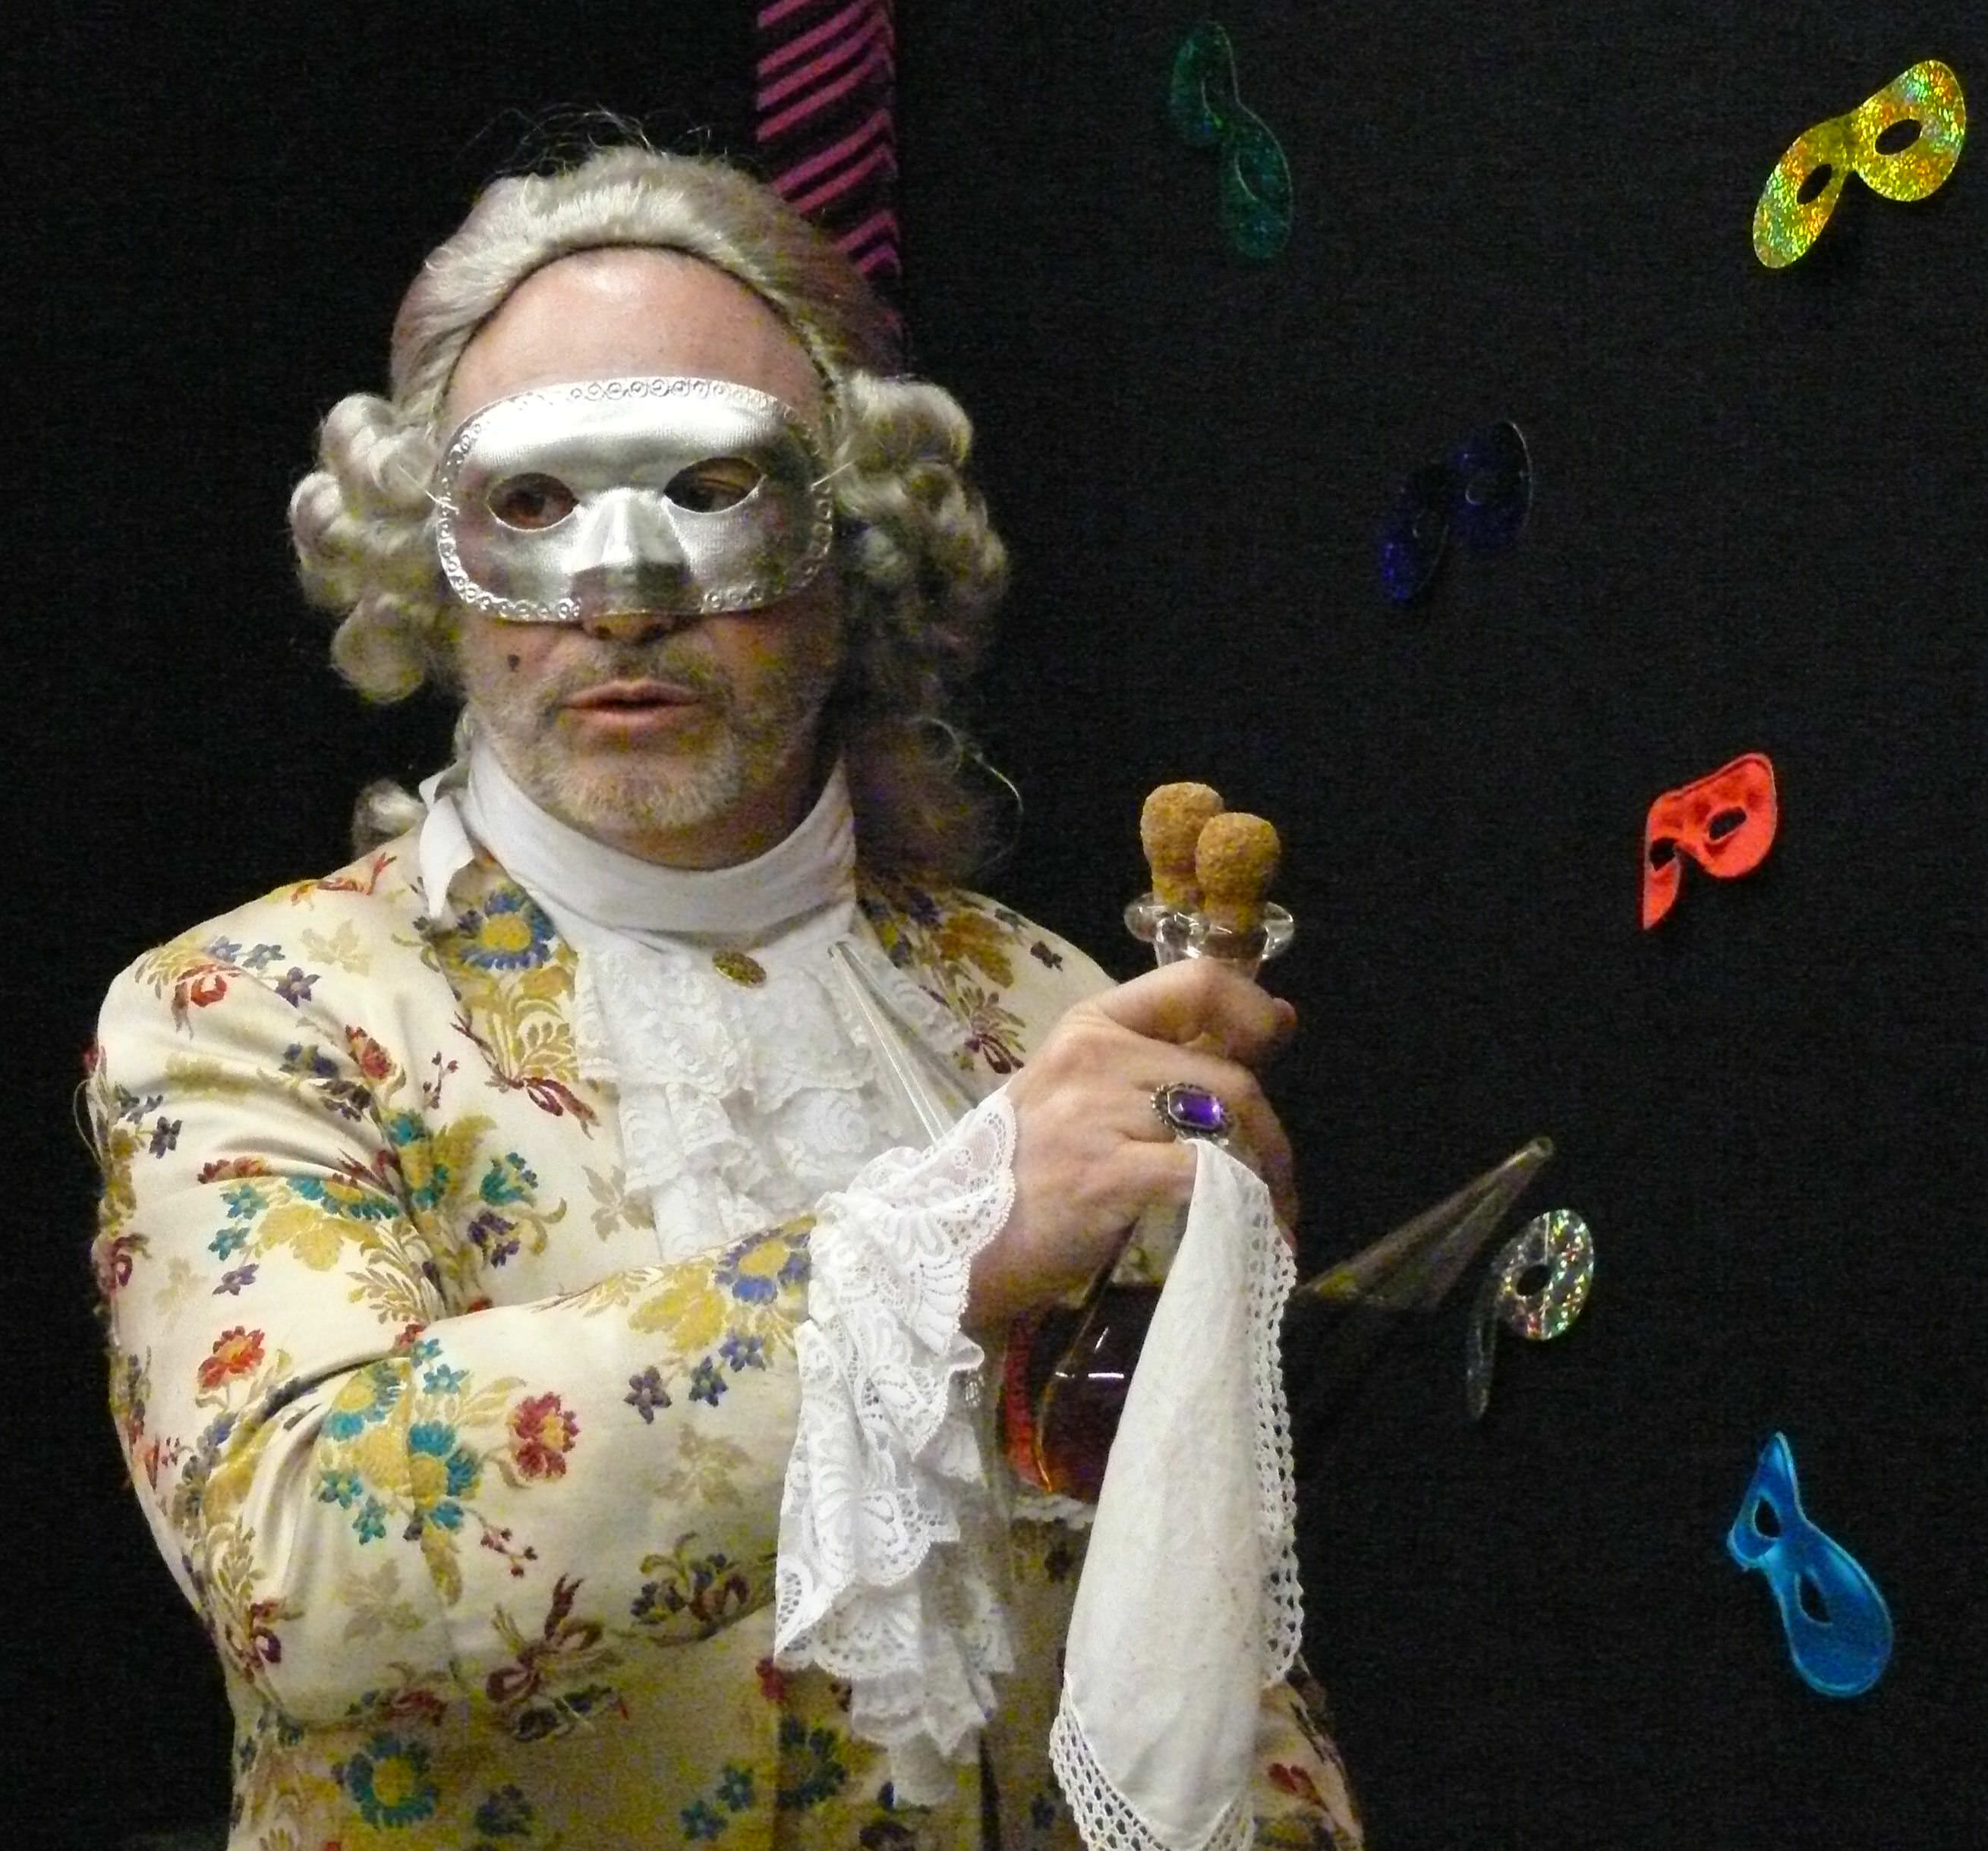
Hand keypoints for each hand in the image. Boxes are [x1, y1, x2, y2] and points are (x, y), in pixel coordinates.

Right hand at [964, 959, 1296, 1328]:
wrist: (952, 1245)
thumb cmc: (1025, 1170)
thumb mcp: (1088, 1093)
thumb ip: (1169, 1057)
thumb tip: (1279, 1018)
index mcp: (1091, 1023)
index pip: (1197, 982)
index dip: (1252, 1012)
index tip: (1272, 1046)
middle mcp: (1092, 1055)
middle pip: (1228, 1073)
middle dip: (1267, 1133)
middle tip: (1269, 1175)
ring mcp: (1095, 1114)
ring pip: (1225, 1122)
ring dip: (1263, 1173)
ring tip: (1264, 1208)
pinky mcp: (1105, 1175)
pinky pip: (1205, 1174)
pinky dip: (1242, 1207)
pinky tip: (1249, 1232)